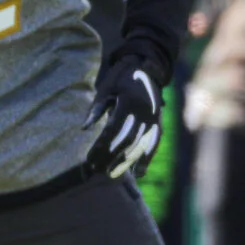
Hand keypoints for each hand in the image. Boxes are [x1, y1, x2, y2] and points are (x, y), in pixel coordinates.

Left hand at [83, 64, 161, 180]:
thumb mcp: (105, 90)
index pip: (112, 130)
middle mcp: (144, 112)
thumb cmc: (120, 80)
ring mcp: (154, 119)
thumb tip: (84, 129)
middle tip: (97, 170)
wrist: (146, 69)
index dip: (101, 146)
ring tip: (112, 175)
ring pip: (140, 145)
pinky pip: (154, 144)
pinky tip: (138, 174)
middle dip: (111, 157)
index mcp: (128, 102)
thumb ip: (96, 109)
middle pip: (126, 141)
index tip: (89, 159)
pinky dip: (146, 159)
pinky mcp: (159, 124)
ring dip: (126, 163)